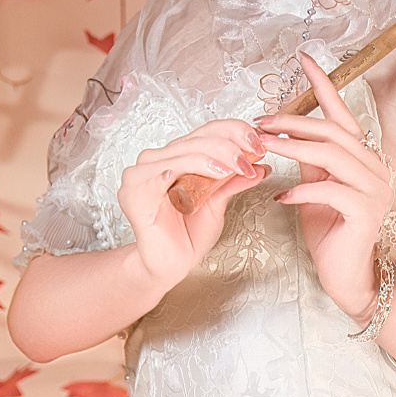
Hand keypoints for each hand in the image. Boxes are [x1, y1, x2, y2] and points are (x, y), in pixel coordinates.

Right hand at [115, 118, 269, 295]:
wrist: (172, 265)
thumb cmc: (189, 235)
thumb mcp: (218, 202)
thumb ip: (233, 181)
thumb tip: (260, 165)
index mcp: (176, 157)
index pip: (206, 131)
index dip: (234, 132)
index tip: (259, 143)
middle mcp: (157, 160)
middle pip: (197, 139)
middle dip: (230, 147)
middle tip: (251, 159)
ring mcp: (142, 173)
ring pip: (184, 152)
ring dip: (215, 157)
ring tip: (237, 168)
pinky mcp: (135, 191)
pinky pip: (161, 172)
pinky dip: (184, 169)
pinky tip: (206, 172)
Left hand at [254, 56, 394, 321]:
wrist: (347, 276)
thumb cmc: (330, 233)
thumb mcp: (315, 188)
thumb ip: (309, 161)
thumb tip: (288, 133)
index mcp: (362, 157)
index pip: (342, 113)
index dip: (324, 85)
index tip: (303, 59)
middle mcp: (373, 167)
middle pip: (331, 132)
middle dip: (291, 122)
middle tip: (258, 122)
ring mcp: (374, 189)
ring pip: (330, 155)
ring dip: (291, 149)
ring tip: (262, 149)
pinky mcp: (364, 211)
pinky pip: (328, 189)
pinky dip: (300, 190)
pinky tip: (280, 197)